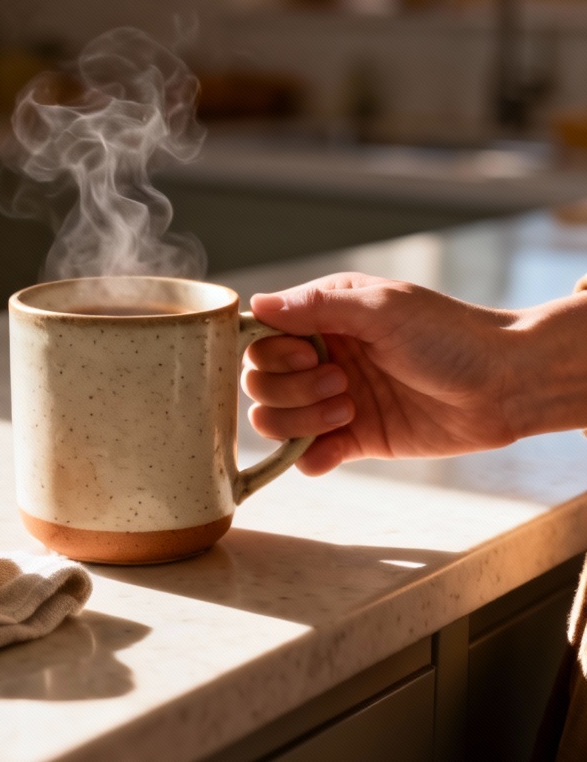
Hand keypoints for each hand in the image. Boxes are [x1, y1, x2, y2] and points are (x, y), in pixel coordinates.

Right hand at [243, 273, 524, 474]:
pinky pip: (306, 456)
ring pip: (273, 420)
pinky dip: (310, 457)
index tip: (309, 355)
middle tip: (340, 381)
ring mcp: (333, 400)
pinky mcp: (353, 439)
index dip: (273, 354)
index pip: (261, 340)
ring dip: (300, 420)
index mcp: (323, 319)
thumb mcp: (381, 309)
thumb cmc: (449, 335)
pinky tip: (337, 448)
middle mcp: (321, 358)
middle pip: (260, 382)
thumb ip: (317, 307)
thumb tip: (256, 304)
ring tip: (347, 409)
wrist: (503, 385)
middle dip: (291, 388)